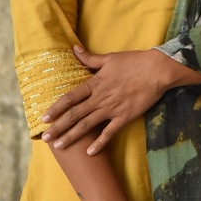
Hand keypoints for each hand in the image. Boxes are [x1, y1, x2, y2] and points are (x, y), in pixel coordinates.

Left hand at [41, 47, 170, 153]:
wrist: (157, 70)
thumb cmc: (133, 62)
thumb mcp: (109, 58)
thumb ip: (89, 58)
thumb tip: (74, 48)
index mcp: (95, 84)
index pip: (70, 98)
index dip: (56, 108)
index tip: (44, 118)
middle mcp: (100, 98)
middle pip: (75, 114)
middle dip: (58, 127)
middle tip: (45, 138)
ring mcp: (112, 109)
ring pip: (87, 125)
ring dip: (72, 136)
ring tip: (59, 146)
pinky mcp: (125, 117)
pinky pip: (109, 132)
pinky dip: (99, 143)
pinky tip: (89, 152)